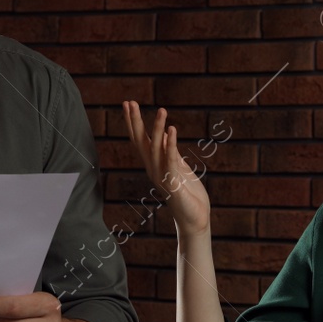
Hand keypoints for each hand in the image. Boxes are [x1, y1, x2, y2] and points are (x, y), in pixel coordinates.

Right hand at [121, 100, 210, 235]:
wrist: (194, 219)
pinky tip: (172, 129)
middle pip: (140, 142)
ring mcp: (162, 176)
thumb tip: (165, 134)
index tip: (128, 103)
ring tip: (161, 109)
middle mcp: (153, 169)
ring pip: (156, 148)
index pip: (140, 140)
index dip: (133, 122)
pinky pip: (171, 159)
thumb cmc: (188, 193)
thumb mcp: (179, 167)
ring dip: (157, 128)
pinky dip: (171, 144)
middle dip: (135, 122)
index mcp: (154, 164)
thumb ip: (170, 151)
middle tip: (129, 102)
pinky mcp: (174, 182)